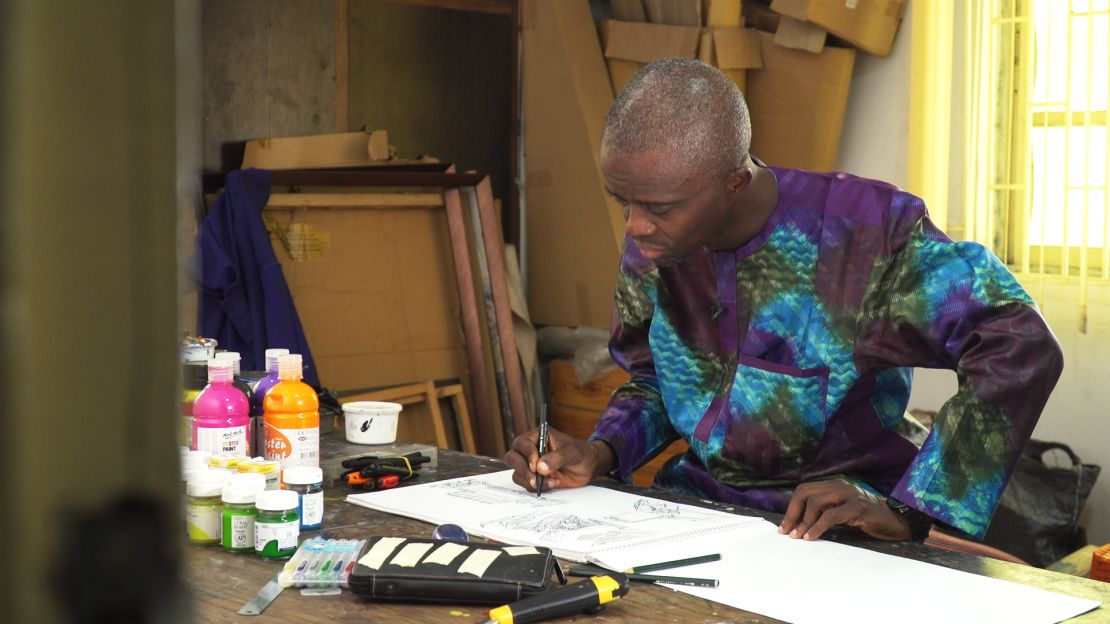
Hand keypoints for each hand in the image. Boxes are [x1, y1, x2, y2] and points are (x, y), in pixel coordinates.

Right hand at [504, 427, 613, 492]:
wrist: (588, 467)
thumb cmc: (581, 453)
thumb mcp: (572, 452)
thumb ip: (557, 458)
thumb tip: (540, 467)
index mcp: (538, 436)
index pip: (522, 443)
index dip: (527, 454)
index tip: (536, 465)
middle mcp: (531, 449)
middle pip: (513, 457)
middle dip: (523, 469)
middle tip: (535, 478)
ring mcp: (531, 464)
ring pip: (517, 472)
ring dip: (530, 480)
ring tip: (551, 482)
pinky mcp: (534, 477)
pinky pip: (525, 483)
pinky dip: (535, 487)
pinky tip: (552, 484)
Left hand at [778, 479, 910, 541]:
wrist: (895, 523)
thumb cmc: (866, 519)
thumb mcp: (841, 511)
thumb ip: (823, 511)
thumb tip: (798, 523)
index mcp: (833, 485)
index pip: (804, 490)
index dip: (791, 508)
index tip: (784, 526)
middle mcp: (839, 486)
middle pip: (806, 493)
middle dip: (792, 513)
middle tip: (787, 532)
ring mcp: (849, 494)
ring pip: (816, 502)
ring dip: (804, 522)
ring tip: (799, 537)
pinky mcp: (858, 507)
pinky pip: (831, 515)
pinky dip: (817, 527)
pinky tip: (811, 537)